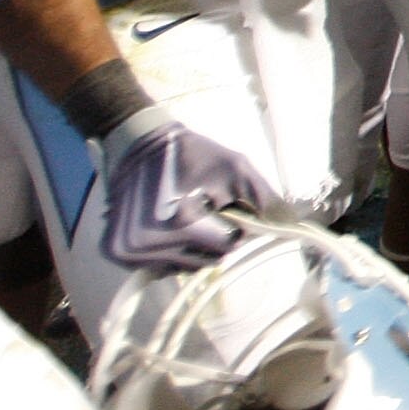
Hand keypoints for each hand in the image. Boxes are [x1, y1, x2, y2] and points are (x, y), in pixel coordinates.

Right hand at [101, 115, 266, 270]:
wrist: (136, 142)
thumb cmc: (190, 153)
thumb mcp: (235, 167)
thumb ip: (265, 200)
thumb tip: (293, 226)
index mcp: (177, 224)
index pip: (226, 246)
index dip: (235, 227)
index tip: (226, 205)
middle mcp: (147, 244)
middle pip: (205, 261)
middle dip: (213, 238)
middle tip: (203, 208)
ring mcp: (127, 251)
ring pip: (183, 267)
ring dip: (192, 247)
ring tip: (184, 213)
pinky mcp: (116, 252)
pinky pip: (159, 267)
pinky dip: (170, 251)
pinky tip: (167, 226)